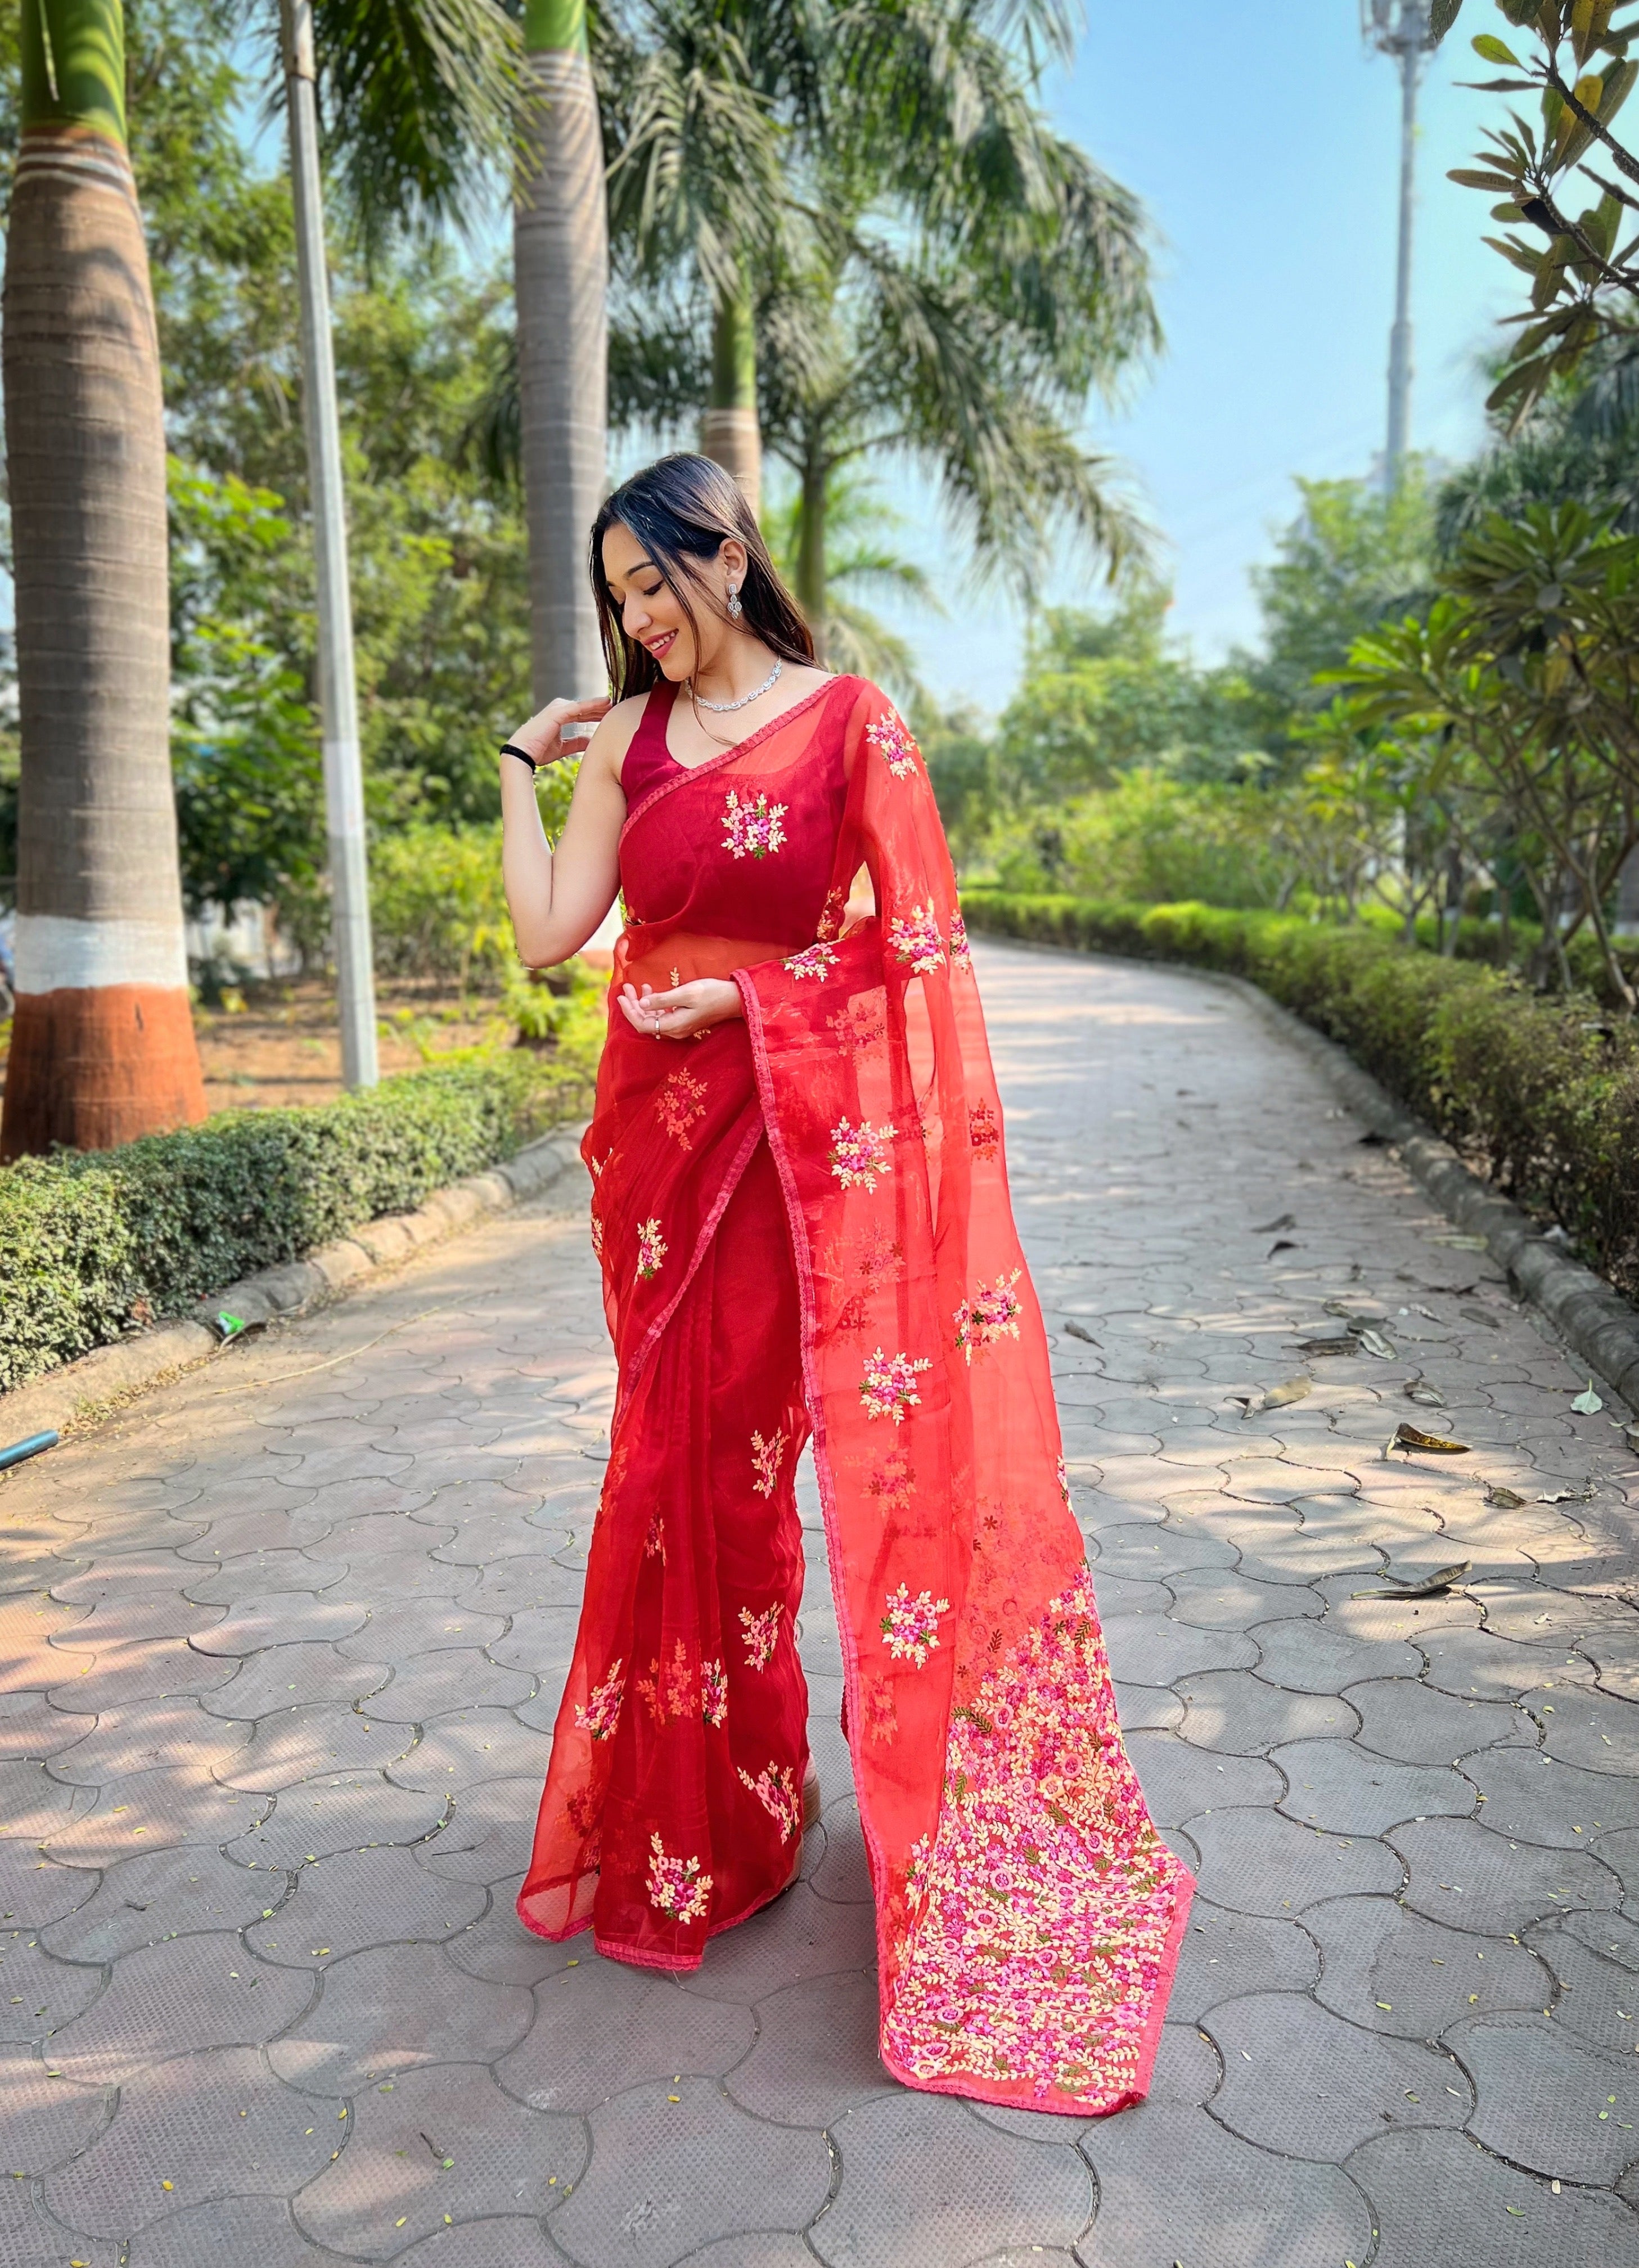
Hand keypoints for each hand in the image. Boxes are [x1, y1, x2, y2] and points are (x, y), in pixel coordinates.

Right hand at [505, 694, 611, 766]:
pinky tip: (605, 703)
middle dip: (599, 708)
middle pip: (584, 708)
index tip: (610, 714)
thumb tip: (591, 742)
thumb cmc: (539, 751)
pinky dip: (593, 705)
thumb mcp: (563, 748)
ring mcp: (557, 709)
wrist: (523, 754)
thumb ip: (576, 743)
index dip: (595, 714)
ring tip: (614, 702)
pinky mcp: (557, 712)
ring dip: (599, 704)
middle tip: (616, 707)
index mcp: (558, 717)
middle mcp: (558, 709)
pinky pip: (579, 707)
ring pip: (583, 706)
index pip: (581, 714)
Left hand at [617, 978, 742, 1038]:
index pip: (643, 1024)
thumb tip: (642, 1004)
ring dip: (643, 1004)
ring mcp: (680, 1027)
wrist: (734, 999)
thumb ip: (663, 1000)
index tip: (621, 996)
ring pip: (653, 1019)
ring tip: (636, 987)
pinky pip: (662, 1016)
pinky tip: (651, 991)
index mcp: (674, 1025)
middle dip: (633, 1005)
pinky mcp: (684, 1021)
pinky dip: (654, 1005)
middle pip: (646, 1022)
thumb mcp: (686, 993)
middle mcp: (675, 1030)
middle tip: (626, 988)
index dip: (629, 1011)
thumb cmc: (712, 993)